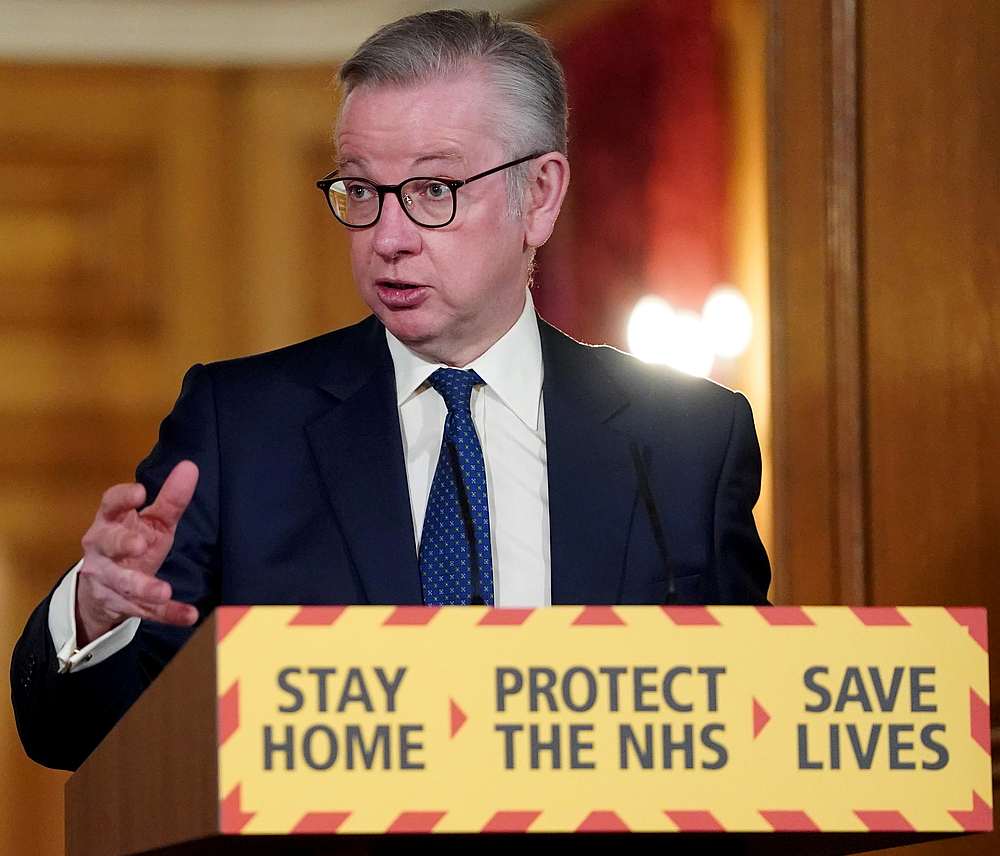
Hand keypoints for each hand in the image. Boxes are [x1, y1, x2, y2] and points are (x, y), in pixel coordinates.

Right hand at [76, 460, 199, 645]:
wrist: (104, 589)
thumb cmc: (131, 542)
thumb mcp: (152, 521)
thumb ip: (170, 498)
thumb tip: (190, 466)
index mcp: (110, 522)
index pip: (109, 505)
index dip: (123, 498)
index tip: (141, 492)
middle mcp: (102, 550)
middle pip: (108, 544)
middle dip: (122, 544)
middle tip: (139, 544)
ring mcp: (109, 580)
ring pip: (123, 583)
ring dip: (143, 587)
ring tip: (164, 591)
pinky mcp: (123, 604)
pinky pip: (146, 612)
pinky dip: (168, 615)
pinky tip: (189, 616)